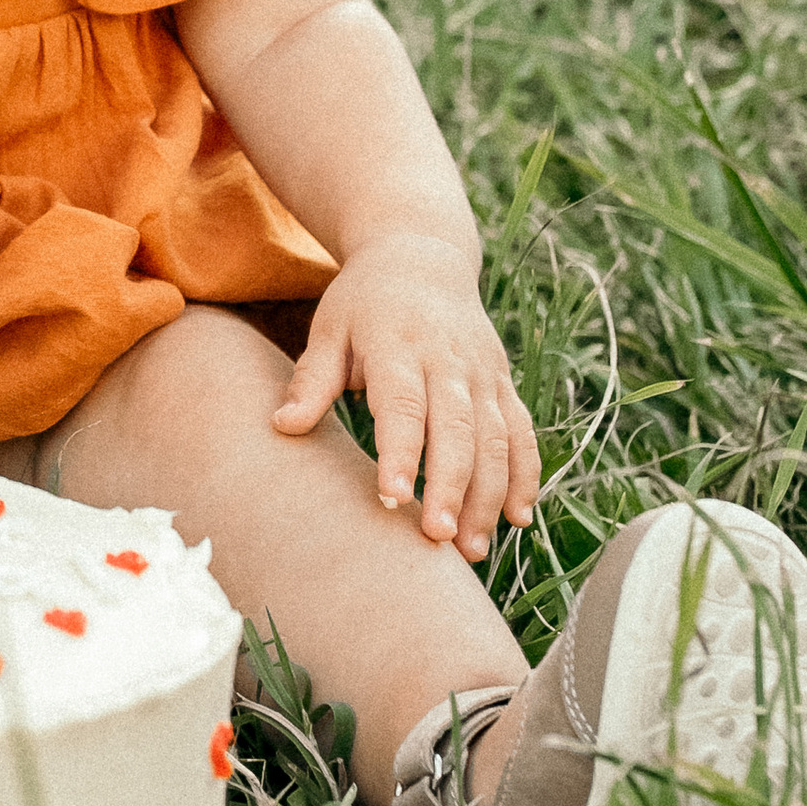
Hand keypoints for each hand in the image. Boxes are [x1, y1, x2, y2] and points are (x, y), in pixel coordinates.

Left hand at [270, 230, 539, 560]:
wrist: (422, 256)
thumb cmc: (363, 301)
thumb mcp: (330, 329)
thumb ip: (311, 380)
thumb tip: (281, 427)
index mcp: (399, 345)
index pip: (404, 404)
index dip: (401, 451)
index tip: (392, 497)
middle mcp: (449, 360)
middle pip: (458, 429)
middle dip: (451, 487)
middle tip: (437, 539)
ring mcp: (483, 372)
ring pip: (496, 439)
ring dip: (489, 496)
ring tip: (471, 549)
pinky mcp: (503, 382)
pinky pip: (522, 432)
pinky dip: (525, 475)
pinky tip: (518, 519)